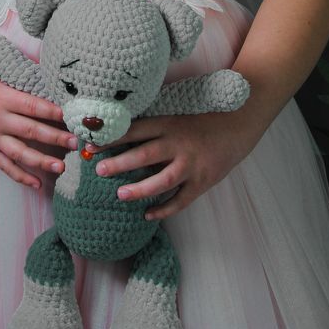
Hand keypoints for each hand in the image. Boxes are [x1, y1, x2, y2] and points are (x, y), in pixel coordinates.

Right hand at [0, 61, 77, 189]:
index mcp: (3, 97)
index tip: (71, 116)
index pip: (32, 106)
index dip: (52, 112)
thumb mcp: (3, 76)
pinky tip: (38, 184)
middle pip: (30, 131)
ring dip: (41, 162)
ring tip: (62, 167)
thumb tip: (55, 90)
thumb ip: (25, 85)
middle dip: (55, 138)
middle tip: (75, 143)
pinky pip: (5, 165)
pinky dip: (21, 176)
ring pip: (19, 153)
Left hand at [91, 107, 264, 219]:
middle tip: (98, 169)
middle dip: (119, 162)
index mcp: (168, 123)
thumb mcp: (175, 113)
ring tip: (120, 194)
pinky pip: (181, 199)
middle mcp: (178, 143)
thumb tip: (117, 132)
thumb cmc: (200, 117)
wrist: (238, 123)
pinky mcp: (203, 181)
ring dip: (140, 188)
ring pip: (162, 180)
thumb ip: (152, 124)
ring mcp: (191, 164)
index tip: (90, 143)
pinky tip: (148, 214)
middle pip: (144, 154)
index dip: (112, 138)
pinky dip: (164, 209)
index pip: (135, 130)